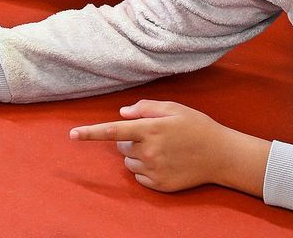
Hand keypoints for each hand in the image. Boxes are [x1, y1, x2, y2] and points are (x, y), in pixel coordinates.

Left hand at [70, 100, 269, 195]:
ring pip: (129, 162)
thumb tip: (122, 112)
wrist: (221, 155)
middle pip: (121, 146)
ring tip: (161, 149)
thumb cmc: (197, 126)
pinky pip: (139, 176)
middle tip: (152, 134)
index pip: (113, 131)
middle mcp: (148, 151)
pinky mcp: (158, 185)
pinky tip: (165, 162)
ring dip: (137, 154)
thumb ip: (145, 107)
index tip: (72, 135)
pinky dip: (145, 169)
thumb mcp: (174, 108)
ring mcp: (153, 170)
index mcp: (150, 129)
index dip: (91, 133)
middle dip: (130, 139)